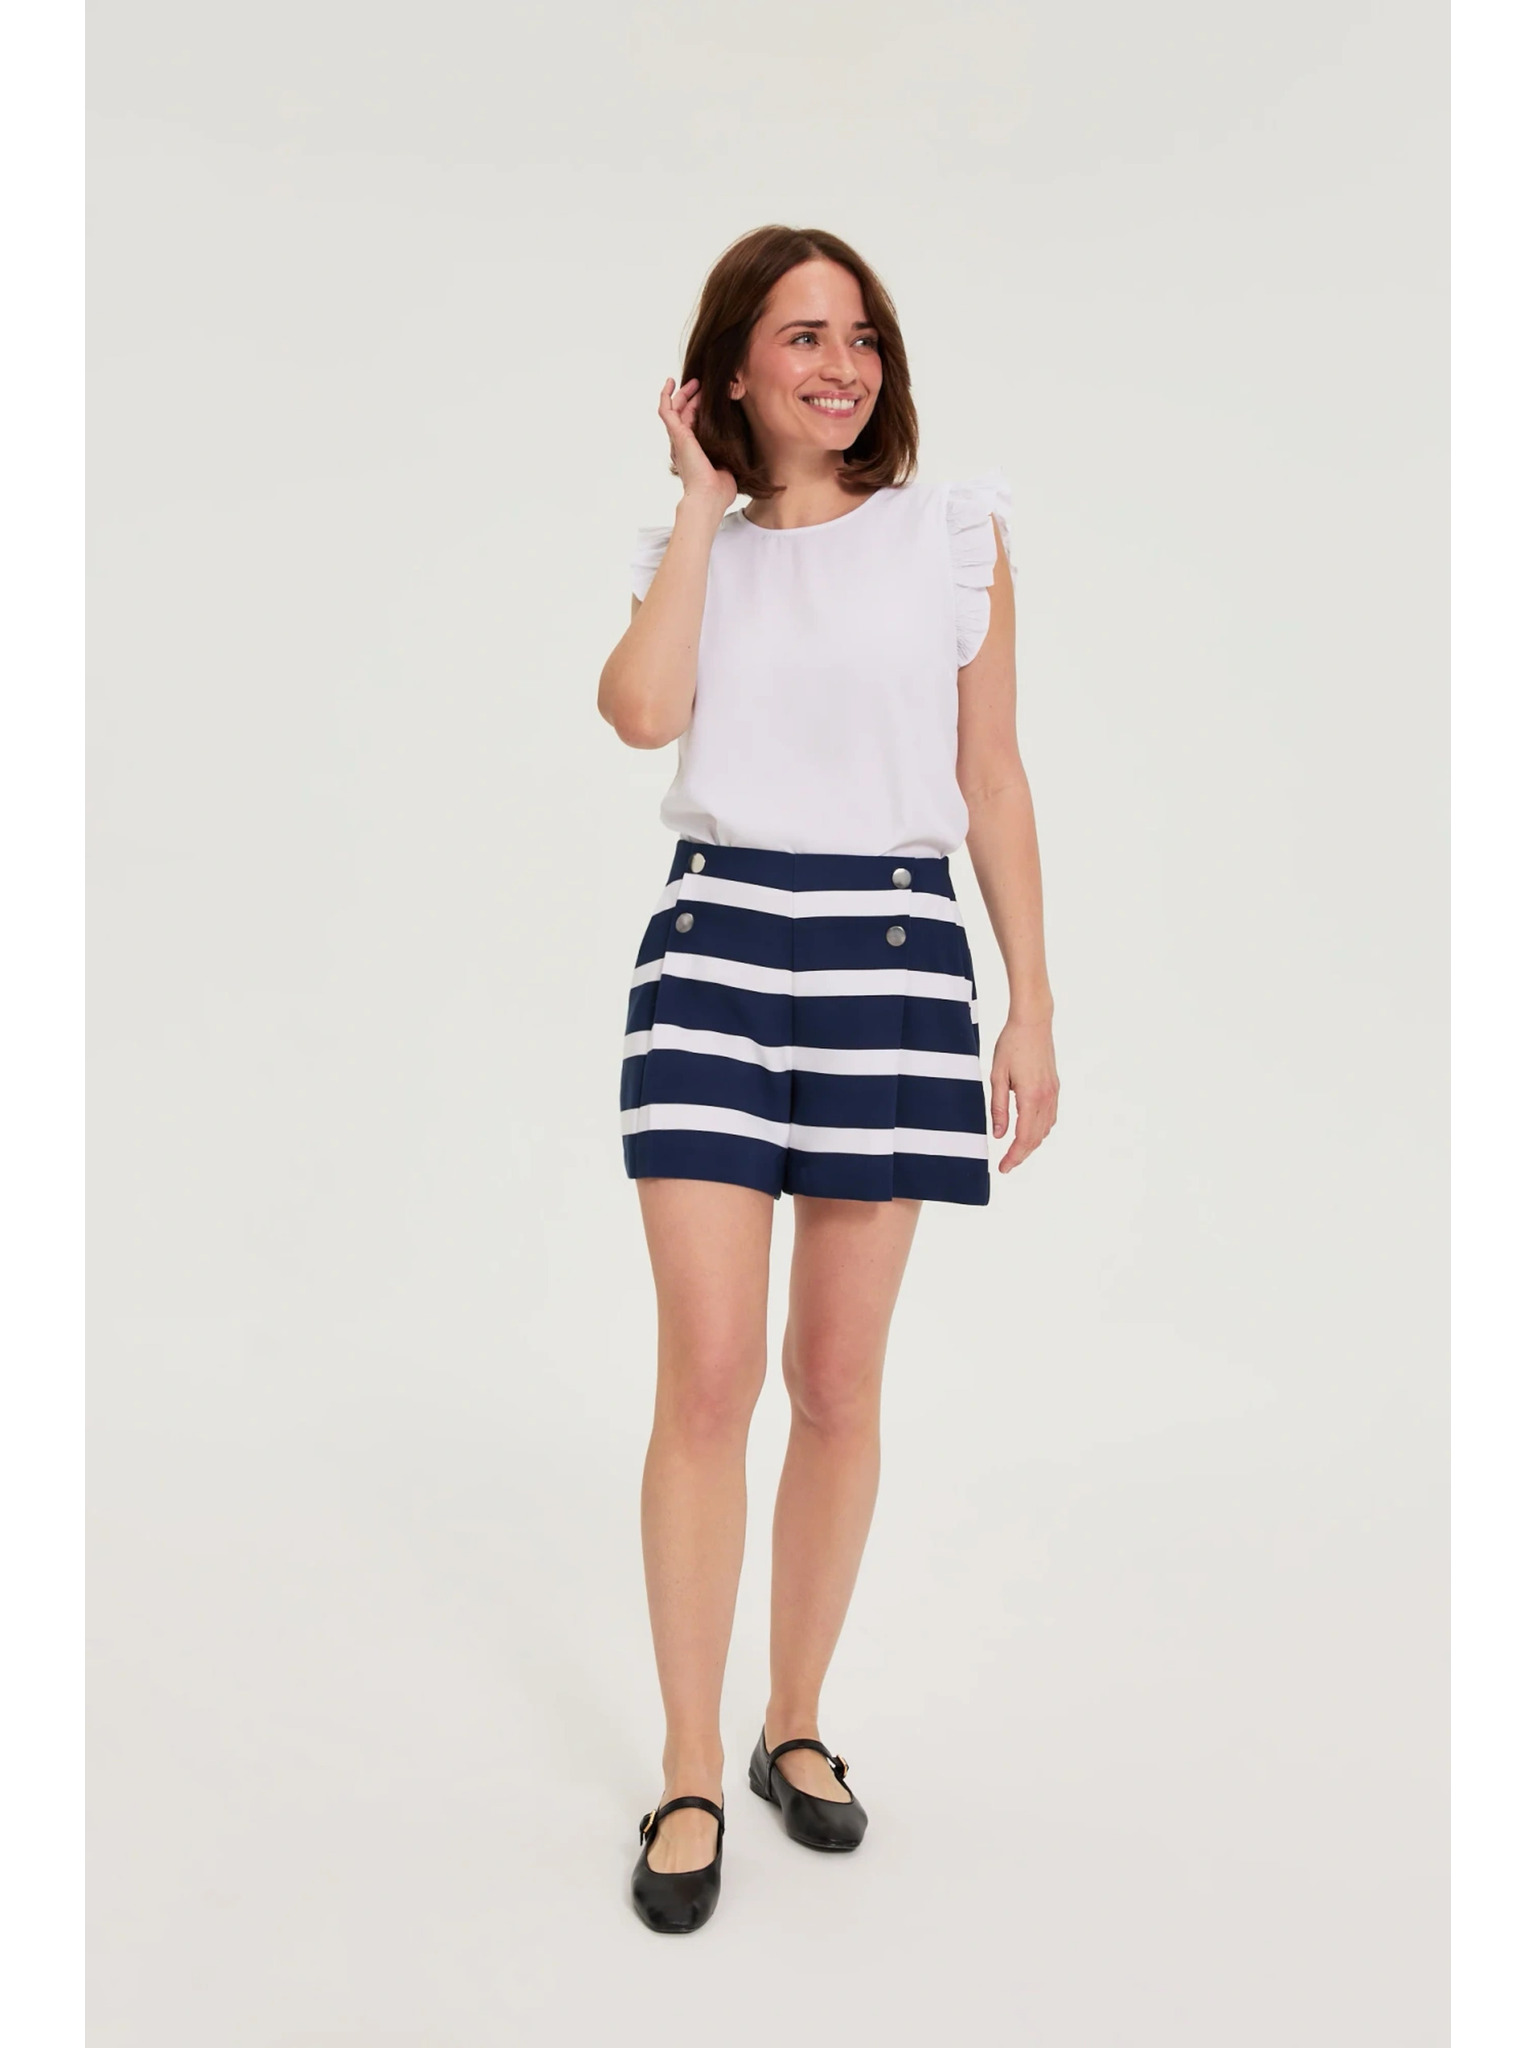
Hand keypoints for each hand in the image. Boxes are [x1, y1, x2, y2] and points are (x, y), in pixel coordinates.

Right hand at [658, 377, 736, 513]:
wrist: (709, 497)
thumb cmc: (719, 491)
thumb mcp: (728, 467)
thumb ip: (729, 457)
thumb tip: (740, 452)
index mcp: (693, 453)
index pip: (693, 426)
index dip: (700, 410)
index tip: (711, 400)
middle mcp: (682, 445)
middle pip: (683, 414)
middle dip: (691, 398)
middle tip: (701, 385)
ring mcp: (678, 439)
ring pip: (675, 409)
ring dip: (684, 394)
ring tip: (694, 382)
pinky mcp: (677, 435)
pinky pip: (666, 411)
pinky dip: (666, 395)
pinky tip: (670, 382)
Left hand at [990, 1015, 1058, 1171]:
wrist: (1033, 1022)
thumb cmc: (1011, 1044)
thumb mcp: (998, 1076)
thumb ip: (999, 1107)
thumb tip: (1000, 1135)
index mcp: (1031, 1097)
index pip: (1023, 1137)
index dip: (1014, 1156)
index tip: (1004, 1168)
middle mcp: (1046, 1098)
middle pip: (1036, 1138)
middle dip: (1022, 1155)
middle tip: (1006, 1165)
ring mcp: (1053, 1093)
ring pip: (1045, 1129)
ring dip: (1031, 1143)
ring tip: (1015, 1151)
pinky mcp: (1054, 1087)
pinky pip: (1050, 1117)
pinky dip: (1040, 1130)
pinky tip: (1029, 1131)